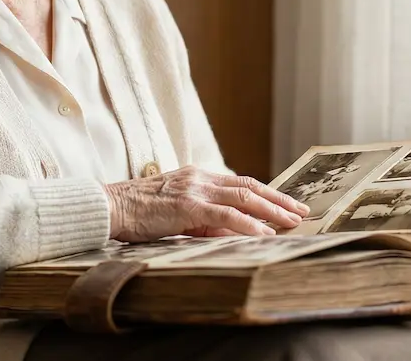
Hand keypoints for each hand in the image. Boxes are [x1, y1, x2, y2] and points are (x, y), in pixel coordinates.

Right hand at [103, 165, 310, 242]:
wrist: (109, 207)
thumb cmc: (137, 213)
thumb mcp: (177, 214)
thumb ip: (205, 220)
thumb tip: (235, 233)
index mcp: (197, 177)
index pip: (240, 183)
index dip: (266, 193)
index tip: (285, 204)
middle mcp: (200, 178)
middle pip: (249, 186)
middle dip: (278, 200)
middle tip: (301, 211)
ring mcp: (195, 189)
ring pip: (244, 197)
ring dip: (271, 210)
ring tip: (291, 222)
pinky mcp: (188, 206)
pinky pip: (225, 215)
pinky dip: (248, 224)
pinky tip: (264, 233)